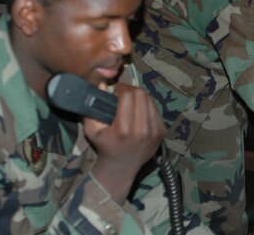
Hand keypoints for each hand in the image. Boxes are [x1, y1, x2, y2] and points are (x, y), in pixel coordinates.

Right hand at [83, 83, 165, 203]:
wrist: (121, 168)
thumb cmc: (105, 147)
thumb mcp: (91, 130)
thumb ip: (92, 108)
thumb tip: (101, 84)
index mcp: (124, 129)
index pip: (128, 96)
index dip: (121, 88)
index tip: (115, 90)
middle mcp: (142, 129)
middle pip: (141, 94)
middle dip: (131, 89)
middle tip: (123, 92)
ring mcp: (154, 131)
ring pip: (150, 100)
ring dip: (140, 96)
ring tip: (131, 99)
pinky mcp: (162, 131)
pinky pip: (156, 110)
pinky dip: (147, 106)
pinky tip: (139, 110)